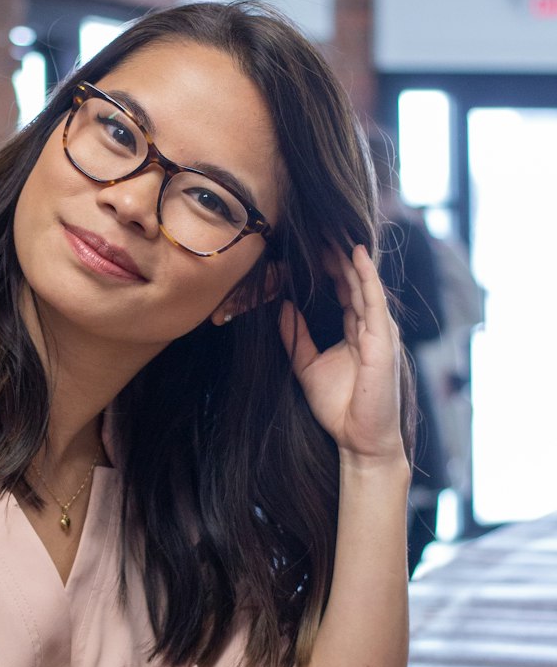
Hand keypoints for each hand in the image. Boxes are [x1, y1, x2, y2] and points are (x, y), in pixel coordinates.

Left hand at [278, 244, 404, 462]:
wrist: (358, 440)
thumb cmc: (339, 408)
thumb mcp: (307, 366)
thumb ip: (296, 337)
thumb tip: (283, 307)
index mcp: (357, 331)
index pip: (344, 290)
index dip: (330, 266)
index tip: (312, 242)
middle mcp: (371, 327)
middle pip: (355, 281)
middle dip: (339, 255)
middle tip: (322, 226)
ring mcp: (380, 333)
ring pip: (365, 285)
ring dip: (351, 258)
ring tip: (335, 231)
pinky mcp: (383, 342)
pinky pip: (374, 303)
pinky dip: (367, 278)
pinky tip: (357, 256)